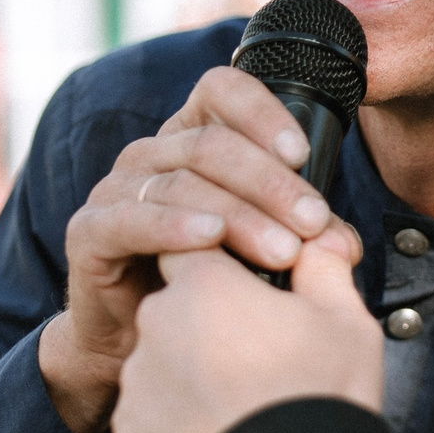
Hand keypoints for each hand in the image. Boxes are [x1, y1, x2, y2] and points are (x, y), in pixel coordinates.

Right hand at [40, 67, 362, 432]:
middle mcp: (151, 154)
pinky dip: (173, 226)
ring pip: (181, 183)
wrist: (135, 341)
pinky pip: (131, 219)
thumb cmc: (202, 282)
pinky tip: (210, 238)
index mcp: (191, 138)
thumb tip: (344, 244)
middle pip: (211, 144)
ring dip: (238, 215)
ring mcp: (116, 190)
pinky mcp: (89, 232)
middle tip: (312, 222)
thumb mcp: (262, 250)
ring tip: (282, 250)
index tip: (304, 154)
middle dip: (270, 183)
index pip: (222, 92)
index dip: (262, 113)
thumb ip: (304, 236)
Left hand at [113, 232, 382, 432]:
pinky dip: (180, 418)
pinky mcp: (131, 430)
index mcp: (205, 284)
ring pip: (165, 359)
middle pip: (179, 306)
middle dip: (211, 323)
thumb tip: (320, 241)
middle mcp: (158, 322)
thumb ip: (324, 271)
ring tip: (244, 407)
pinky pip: (154, 410)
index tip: (253, 291)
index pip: (196, 247)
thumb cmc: (321, 400)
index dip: (225, 266)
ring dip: (195, 371)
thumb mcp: (345, 324)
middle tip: (260, 358)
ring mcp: (139, 379)